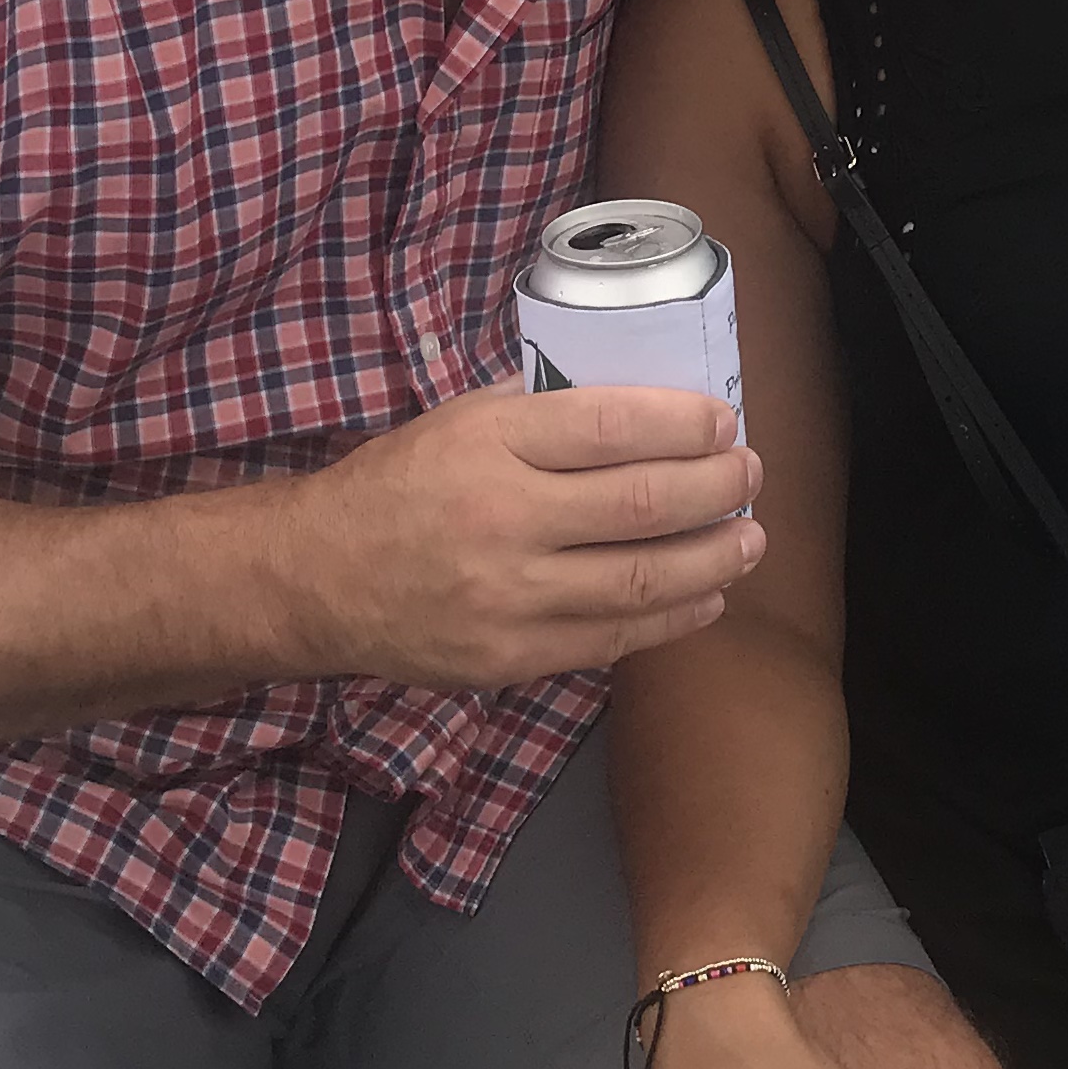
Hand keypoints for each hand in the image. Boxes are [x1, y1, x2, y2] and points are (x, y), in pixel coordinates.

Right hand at [281, 380, 763, 688]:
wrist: (318, 578)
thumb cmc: (397, 485)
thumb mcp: (460, 420)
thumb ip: (544, 416)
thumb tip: (645, 412)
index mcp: (489, 443)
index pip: (611, 426)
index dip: (683, 423)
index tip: (723, 421)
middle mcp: (503, 517)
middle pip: (641, 503)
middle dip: (716, 488)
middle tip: (749, 474)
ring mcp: (509, 596)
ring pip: (641, 579)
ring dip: (713, 558)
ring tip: (750, 538)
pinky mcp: (511, 657)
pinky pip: (612, 637)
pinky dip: (672, 615)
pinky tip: (705, 595)